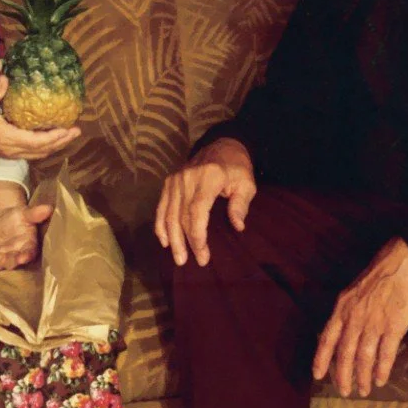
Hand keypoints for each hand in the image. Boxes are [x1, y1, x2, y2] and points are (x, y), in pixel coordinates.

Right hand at [0, 77, 80, 159]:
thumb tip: (6, 76)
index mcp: (8, 137)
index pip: (36, 141)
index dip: (54, 137)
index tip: (68, 128)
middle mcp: (13, 149)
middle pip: (43, 150)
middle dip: (62, 141)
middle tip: (77, 131)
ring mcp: (12, 154)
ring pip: (39, 154)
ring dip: (56, 146)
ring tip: (70, 135)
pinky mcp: (10, 154)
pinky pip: (33, 153)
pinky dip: (46, 147)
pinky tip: (53, 139)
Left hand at [0, 201, 50, 270]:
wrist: (3, 221)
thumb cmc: (18, 218)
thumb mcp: (25, 213)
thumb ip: (35, 213)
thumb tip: (49, 208)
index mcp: (28, 245)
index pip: (28, 253)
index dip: (25, 256)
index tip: (22, 258)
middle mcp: (15, 254)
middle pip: (11, 261)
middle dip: (4, 261)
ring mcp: (1, 257)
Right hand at [153, 138, 255, 267]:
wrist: (222, 145)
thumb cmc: (237, 168)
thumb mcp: (246, 183)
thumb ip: (241, 204)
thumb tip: (238, 227)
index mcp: (209, 177)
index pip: (196, 210)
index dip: (197, 235)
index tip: (202, 254)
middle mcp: (188, 178)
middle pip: (181, 215)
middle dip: (185, 241)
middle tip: (191, 261)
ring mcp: (176, 179)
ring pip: (169, 213)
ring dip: (172, 238)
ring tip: (179, 258)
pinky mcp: (169, 182)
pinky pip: (161, 206)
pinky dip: (160, 225)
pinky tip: (164, 241)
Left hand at [312, 237, 407, 397]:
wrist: (403, 262)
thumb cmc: (380, 274)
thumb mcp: (354, 291)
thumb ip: (349, 312)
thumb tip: (346, 332)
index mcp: (342, 308)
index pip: (327, 339)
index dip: (321, 359)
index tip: (318, 375)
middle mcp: (354, 318)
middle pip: (344, 353)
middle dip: (343, 375)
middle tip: (344, 392)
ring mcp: (374, 323)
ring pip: (364, 357)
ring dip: (363, 377)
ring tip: (364, 390)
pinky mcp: (394, 326)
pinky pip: (385, 353)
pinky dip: (382, 369)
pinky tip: (381, 379)